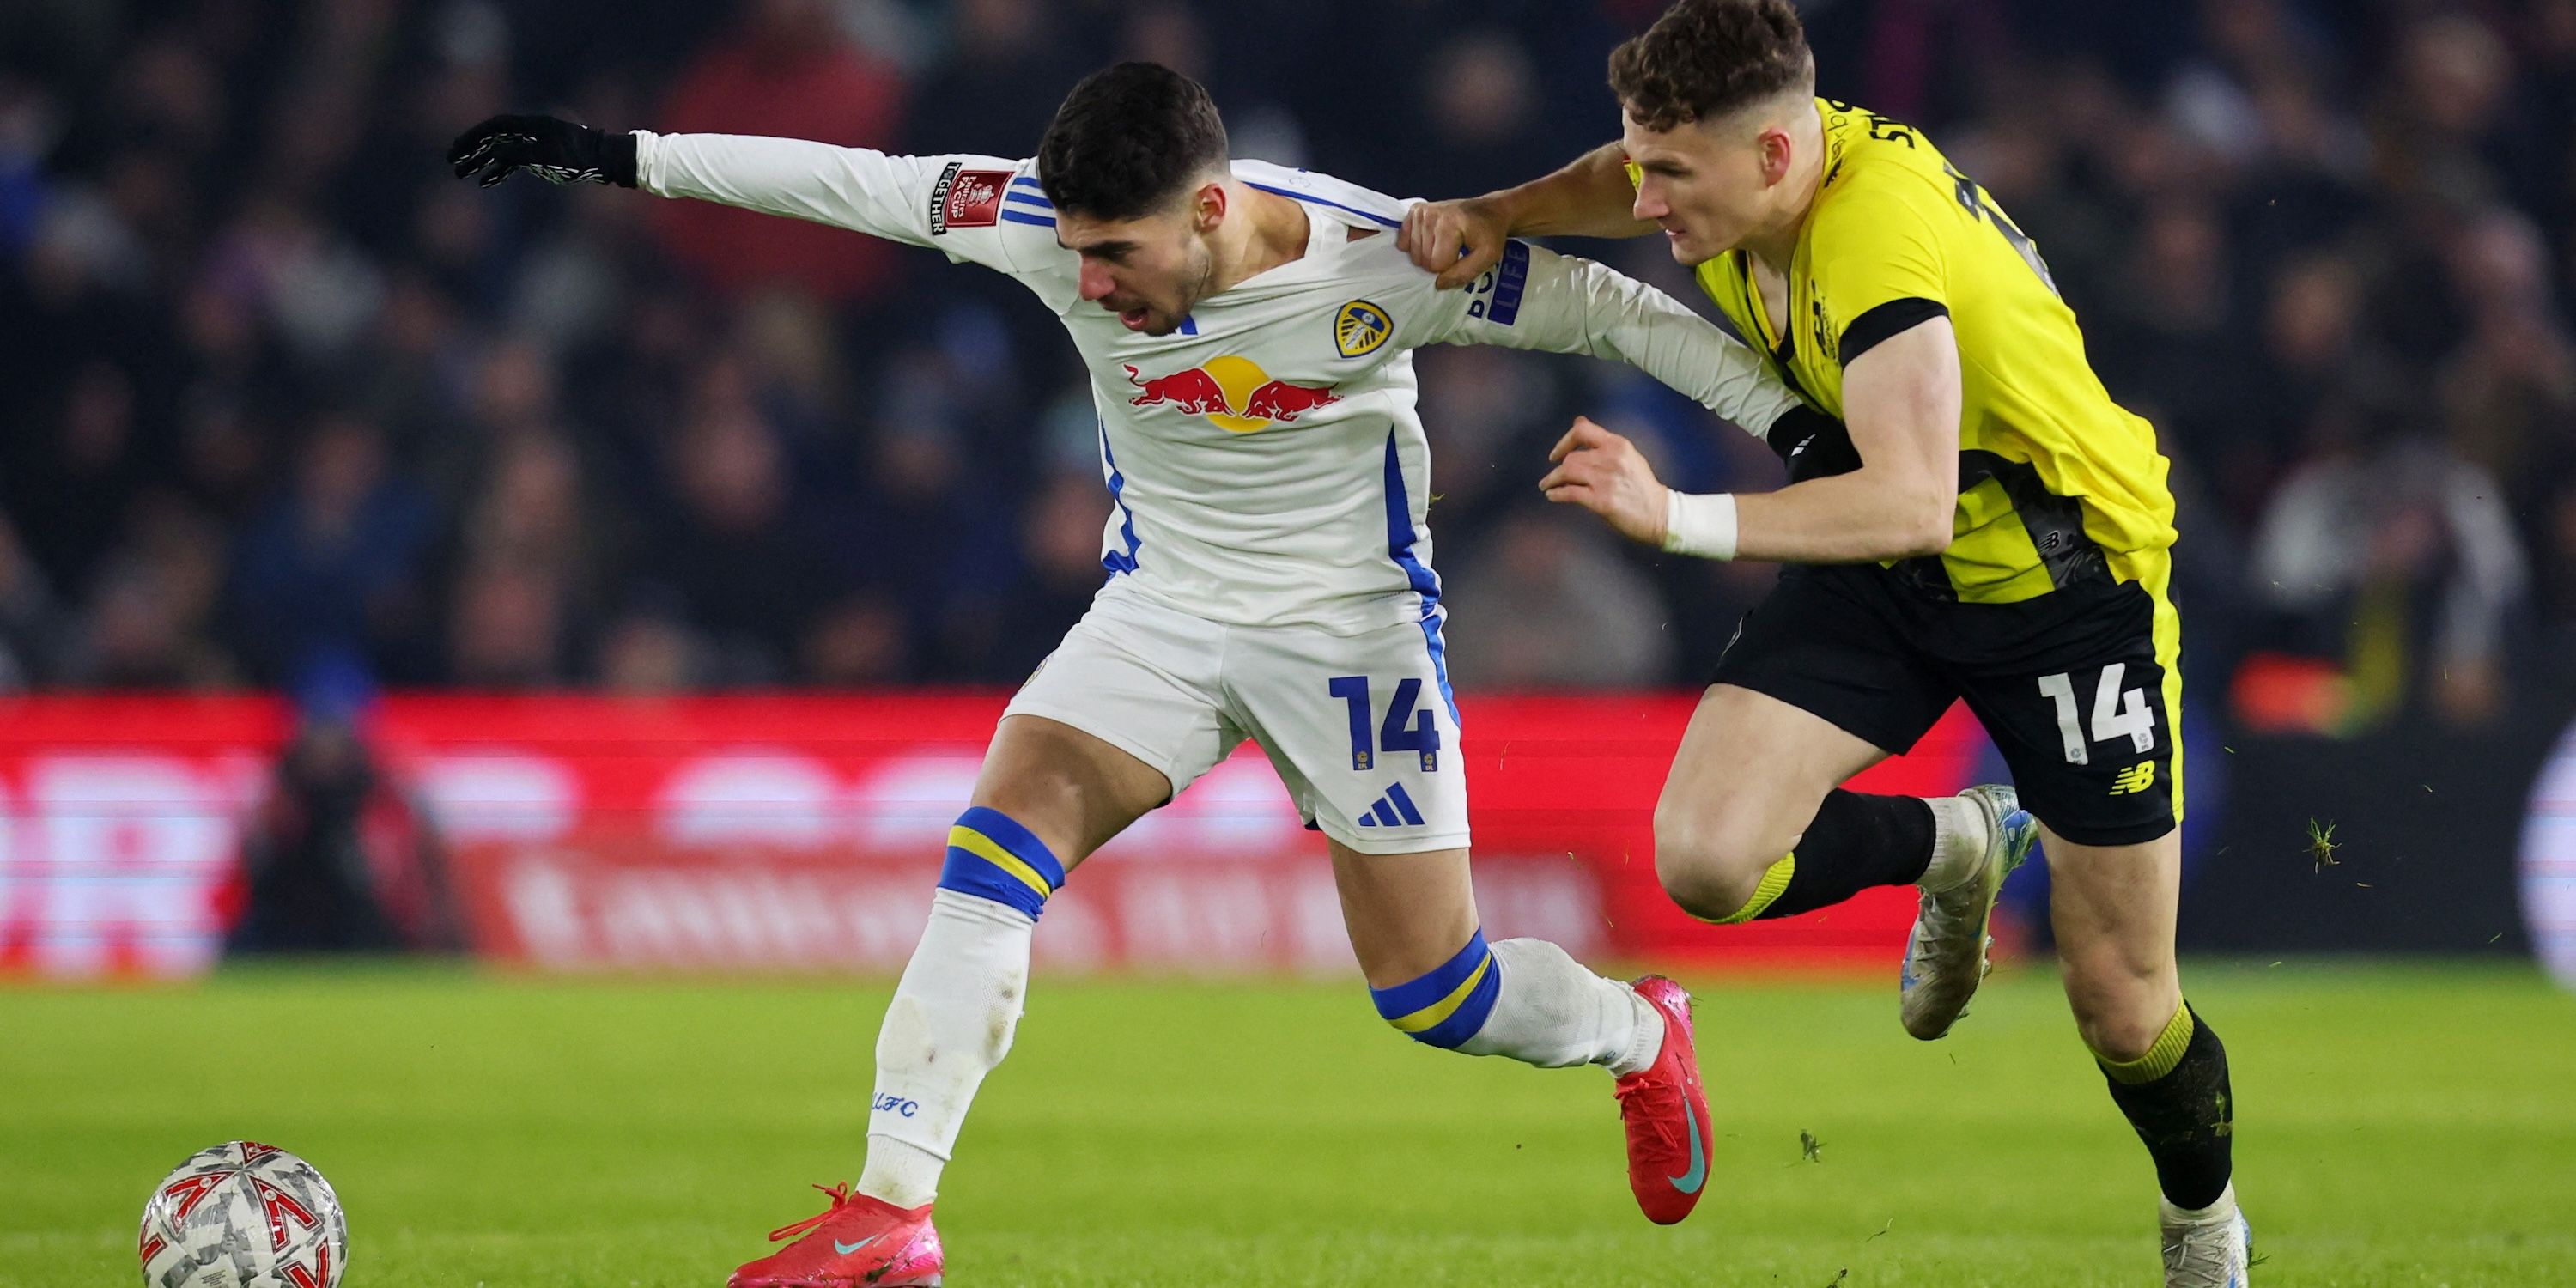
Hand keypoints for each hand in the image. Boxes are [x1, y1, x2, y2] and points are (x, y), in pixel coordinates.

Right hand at [447, 114, 628, 187]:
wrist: (606, 160)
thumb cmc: (580, 159)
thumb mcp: (549, 158)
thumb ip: (520, 154)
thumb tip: (494, 151)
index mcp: (531, 125)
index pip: (495, 127)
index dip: (473, 137)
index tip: (456, 148)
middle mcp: (530, 130)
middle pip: (494, 137)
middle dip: (471, 150)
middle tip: (451, 162)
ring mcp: (535, 143)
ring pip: (502, 150)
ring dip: (482, 162)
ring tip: (462, 175)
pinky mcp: (542, 156)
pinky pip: (515, 162)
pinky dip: (500, 171)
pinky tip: (486, 182)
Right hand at [1398, 196, 1510, 289]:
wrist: (1490, 211)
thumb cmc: (1489, 234)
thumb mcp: (1487, 257)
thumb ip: (1464, 273)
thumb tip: (1438, 284)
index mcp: (1449, 225)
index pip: (1436, 265)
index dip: (1450, 268)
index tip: (1463, 257)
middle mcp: (1431, 215)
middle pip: (1423, 260)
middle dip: (1438, 263)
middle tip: (1454, 251)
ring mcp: (1421, 212)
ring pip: (1414, 254)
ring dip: (1428, 255)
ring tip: (1445, 244)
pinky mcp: (1415, 211)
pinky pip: (1403, 241)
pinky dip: (1415, 246)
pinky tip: (1430, 240)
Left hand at [1538, 418, 1668, 545]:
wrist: (1660, 513)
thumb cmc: (1642, 486)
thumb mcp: (1629, 456)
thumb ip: (1605, 442)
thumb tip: (1578, 422)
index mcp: (1618, 445)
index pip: (1582, 431)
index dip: (1563, 441)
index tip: (1556, 454)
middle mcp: (1611, 458)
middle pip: (1571, 458)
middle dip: (1557, 470)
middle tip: (1550, 478)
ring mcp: (1605, 480)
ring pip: (1567, 473)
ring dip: (1552, 480)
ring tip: (1547, 486)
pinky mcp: (1601, 501)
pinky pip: (1570, 493)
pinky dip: (1557, 494)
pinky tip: (1552, 496)